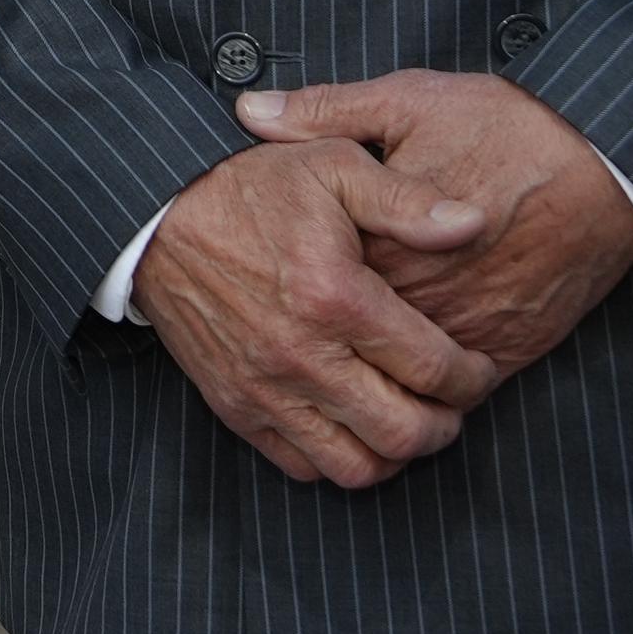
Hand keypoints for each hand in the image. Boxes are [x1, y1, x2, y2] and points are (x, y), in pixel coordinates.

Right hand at [133, 142, 502, 487]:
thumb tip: (475, 225)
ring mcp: (264, 388)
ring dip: (395, 453)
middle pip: (405, 433)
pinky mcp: (235, 406)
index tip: (477, 365)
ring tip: (407, 418)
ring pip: (357, 466)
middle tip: (452, 401)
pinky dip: (339, 459)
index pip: (434, 369)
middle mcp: (301, 355)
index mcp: (334, 296)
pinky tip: (353, 424)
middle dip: (446, 425)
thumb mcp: (332, 166)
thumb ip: (408, 201)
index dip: (473, 376)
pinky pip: (302, 467)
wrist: (155, 216)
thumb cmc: (250, 187)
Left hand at [241, 71, 632, 375]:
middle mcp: (423, 295)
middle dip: (331, 335)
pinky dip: (437, 382)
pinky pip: (460, 386)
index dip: (295, 279)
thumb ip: (326, 113)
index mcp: (385, 238)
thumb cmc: (507, 126)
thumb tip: (251, 112)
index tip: (280, 269)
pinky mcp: (510, 349)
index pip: (317, 281)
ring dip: (382, 370)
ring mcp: (469, 329)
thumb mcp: (409, 100)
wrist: (605, 164)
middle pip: (355, 338)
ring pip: (405, 375)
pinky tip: (416, 366)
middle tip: (306, 326)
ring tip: (355, 360)